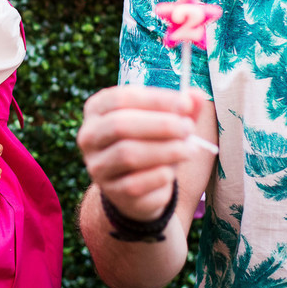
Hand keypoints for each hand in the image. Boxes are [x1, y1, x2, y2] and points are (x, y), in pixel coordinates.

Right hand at [77, 85, 207, 221]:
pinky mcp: (111, 191)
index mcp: (98, 110)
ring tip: (189, 149)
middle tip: (188, 128)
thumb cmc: (150, 142)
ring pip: (128, 154)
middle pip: (120, 125)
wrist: (138, 187)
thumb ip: (180, 107)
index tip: (185, 103)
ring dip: (165, 150)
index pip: (121, 98)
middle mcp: (89, 136)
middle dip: (160, 125)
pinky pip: (136, 183)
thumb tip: (196, 96)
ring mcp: (97, 166)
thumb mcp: (165, 120)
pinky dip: (160, 175)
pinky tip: (171, 172)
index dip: (155, 100)